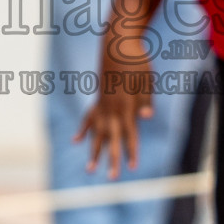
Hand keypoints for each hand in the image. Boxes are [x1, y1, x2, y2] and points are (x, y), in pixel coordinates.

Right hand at [73, 63, 153, 178]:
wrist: (117, 44)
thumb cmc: (137, 62)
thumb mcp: (146, 80)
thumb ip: (146, 100)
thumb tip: (147, 116)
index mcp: (126, 105)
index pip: (130, 134)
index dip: (131, 150)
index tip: (133, 167)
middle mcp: (112, 109)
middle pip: (112, 139)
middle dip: (113, 159)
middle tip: (112, 178)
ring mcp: (102, 105)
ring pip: (97, 133)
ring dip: (94, 152)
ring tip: (90, 170)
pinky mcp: (98, 100)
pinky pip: (88, 118)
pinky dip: (83, 130)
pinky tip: (76, 141)